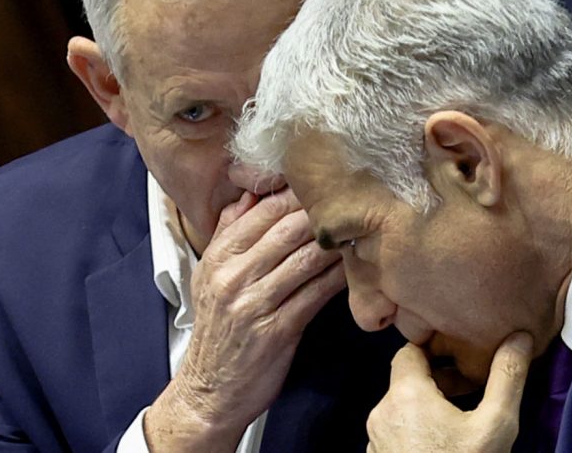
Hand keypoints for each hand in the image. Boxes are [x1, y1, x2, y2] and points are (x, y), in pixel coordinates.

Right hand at [145, 189, 345, 451]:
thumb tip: (253, 191)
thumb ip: (230, 232)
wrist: (209, 391)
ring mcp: (253, 303)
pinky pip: (316, 293)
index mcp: (218, 256)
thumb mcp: (211, 276)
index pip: (261, 210)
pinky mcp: (276, 330)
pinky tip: (357, 267)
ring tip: (362, 227)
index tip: (327, 181)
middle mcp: (232, 276)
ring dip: (337, 242)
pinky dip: (339, 277)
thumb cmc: (219, 329)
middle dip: (322, 211)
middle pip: (286, 229)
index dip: (297, 193)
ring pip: (305, 258)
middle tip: (354, 199)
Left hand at [366, 332, 533, 452]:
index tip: (463, 356)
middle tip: (472, 391)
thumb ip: (507, 376)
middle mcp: (382, 414)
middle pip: (407, 381)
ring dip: (429, 408)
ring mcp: (377, 442)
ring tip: (462, 421)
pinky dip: (418, 431)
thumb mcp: (497, 424)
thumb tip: (518, 335)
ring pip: (402, 409)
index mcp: (405, 395)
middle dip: (439, 381)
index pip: (410, 350)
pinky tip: (445, 447)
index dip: (436, 349)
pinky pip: (397, 434)